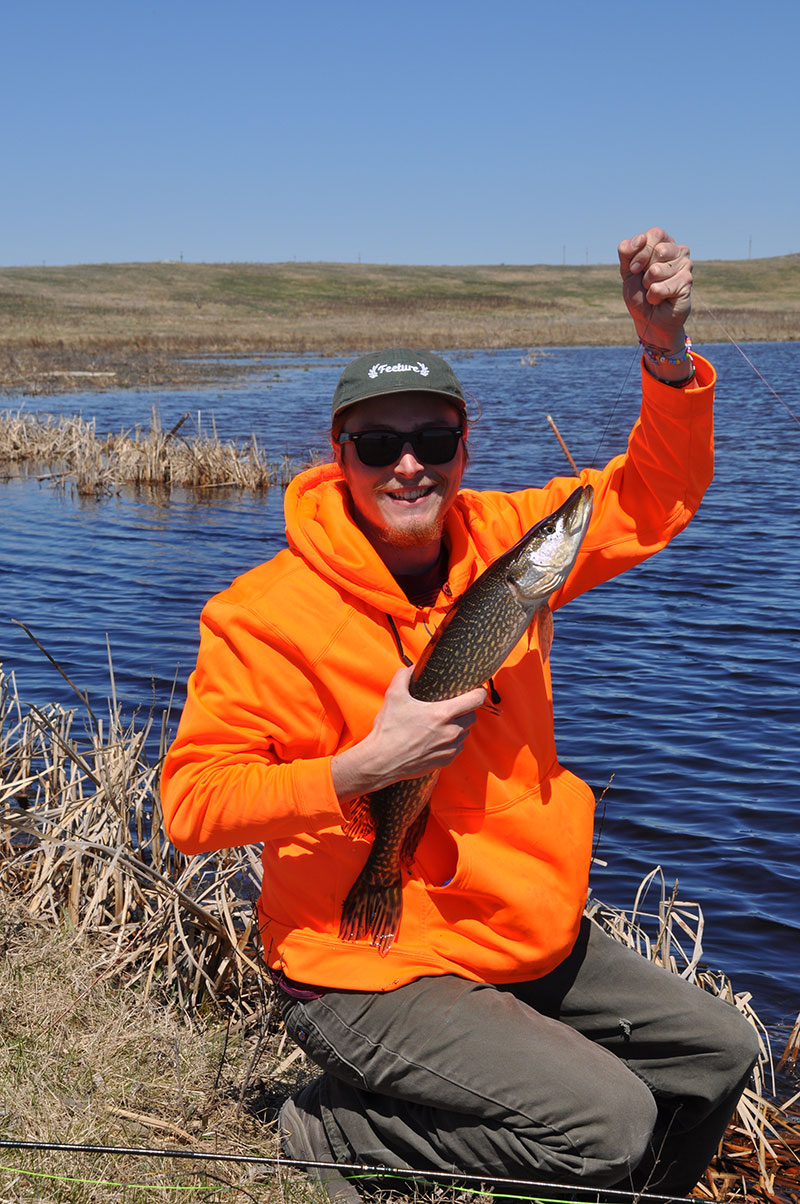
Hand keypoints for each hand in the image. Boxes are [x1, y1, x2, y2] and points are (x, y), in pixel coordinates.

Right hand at [331, 666, 486, 801]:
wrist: (382, 761)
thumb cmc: (388, 730)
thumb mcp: (393, 696)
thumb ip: (404, 677)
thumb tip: (411, 668)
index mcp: (442, 714)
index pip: (476, 700)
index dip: (479, 692)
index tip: (476, 689)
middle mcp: (450, 732)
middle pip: (472, 717)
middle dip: (466, 710)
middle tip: (453, 706)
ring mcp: (449, 748)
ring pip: (465, 733)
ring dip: (458, 727)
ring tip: (442, 723)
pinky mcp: (445, 761)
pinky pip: (456, 748)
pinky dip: (451, 742)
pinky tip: (436, 739)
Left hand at [618, 227, 692, 352]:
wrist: (648, 320)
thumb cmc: (639, 293)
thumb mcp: (627, 270)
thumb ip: (626, 251)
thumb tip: (640, 238)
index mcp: (664, 243)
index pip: (653, 235)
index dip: (640, 252)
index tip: (635, 268)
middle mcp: (679, 251)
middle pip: (657, 250)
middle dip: (643, 270)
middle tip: (646, 281)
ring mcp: (686, 266)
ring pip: (656, 270)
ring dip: (648, 285)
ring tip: (654, 290)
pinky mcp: (687, 282)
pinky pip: (660, 288)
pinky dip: (654, 296)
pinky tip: (661, 299)